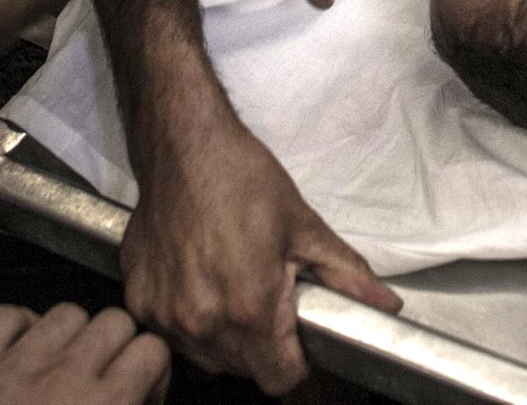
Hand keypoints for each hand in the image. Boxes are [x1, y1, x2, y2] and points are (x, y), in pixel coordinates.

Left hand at [0, 304, 169, 404]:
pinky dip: (18, 327)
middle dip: (117, 347)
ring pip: (66, 312)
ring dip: (71, 336)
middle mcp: (63, 378)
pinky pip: (6, 315)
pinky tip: (20, 352)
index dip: (151, 369)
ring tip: (62, 365)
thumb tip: (140, 402)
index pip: (151, 350)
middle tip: (104, 377)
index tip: (140, 389)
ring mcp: (14, 366)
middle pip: (114, 321)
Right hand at [121, 115, 399, 394]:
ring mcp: (164, 316)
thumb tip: (388, 307)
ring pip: (206, 357)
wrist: (182, 146)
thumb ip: (346, 275)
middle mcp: (202, 324)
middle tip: (264, 294)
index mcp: (249, 310)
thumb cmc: (244, 179)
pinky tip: (199, 278)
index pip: (280, 380)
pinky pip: (172, 333)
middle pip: (243, 370)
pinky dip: (188, 319)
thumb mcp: (304, 225)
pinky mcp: (138, 300)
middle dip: (261, 345)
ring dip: (224, 336)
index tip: (295, 332)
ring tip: (231, 284)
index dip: (296, 361)